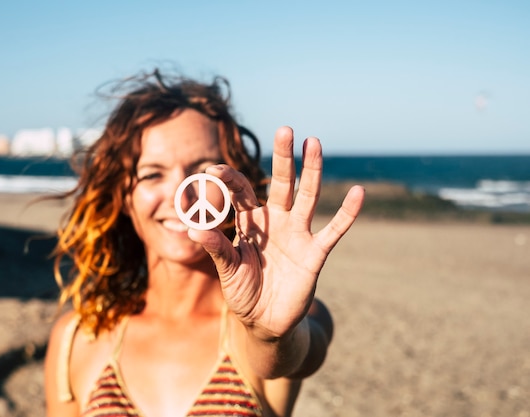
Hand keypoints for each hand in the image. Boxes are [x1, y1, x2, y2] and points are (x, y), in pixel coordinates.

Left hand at [188, 127, 364, 339]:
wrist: (265, 320)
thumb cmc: (243, 290)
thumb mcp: (227, 270)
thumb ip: (217, 249)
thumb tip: (194, 230)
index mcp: (251, 221)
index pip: (241, 192)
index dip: (230, 180)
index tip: (213, 171)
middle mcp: (276, 220)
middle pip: (282, 183)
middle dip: (283, 158)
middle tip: (285, 130)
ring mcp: (298, 234)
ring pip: (307, 197)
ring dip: (312, 172)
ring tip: (314, 143)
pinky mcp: (315, 253)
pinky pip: (334, 230)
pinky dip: (347, 213)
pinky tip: (358, 192)